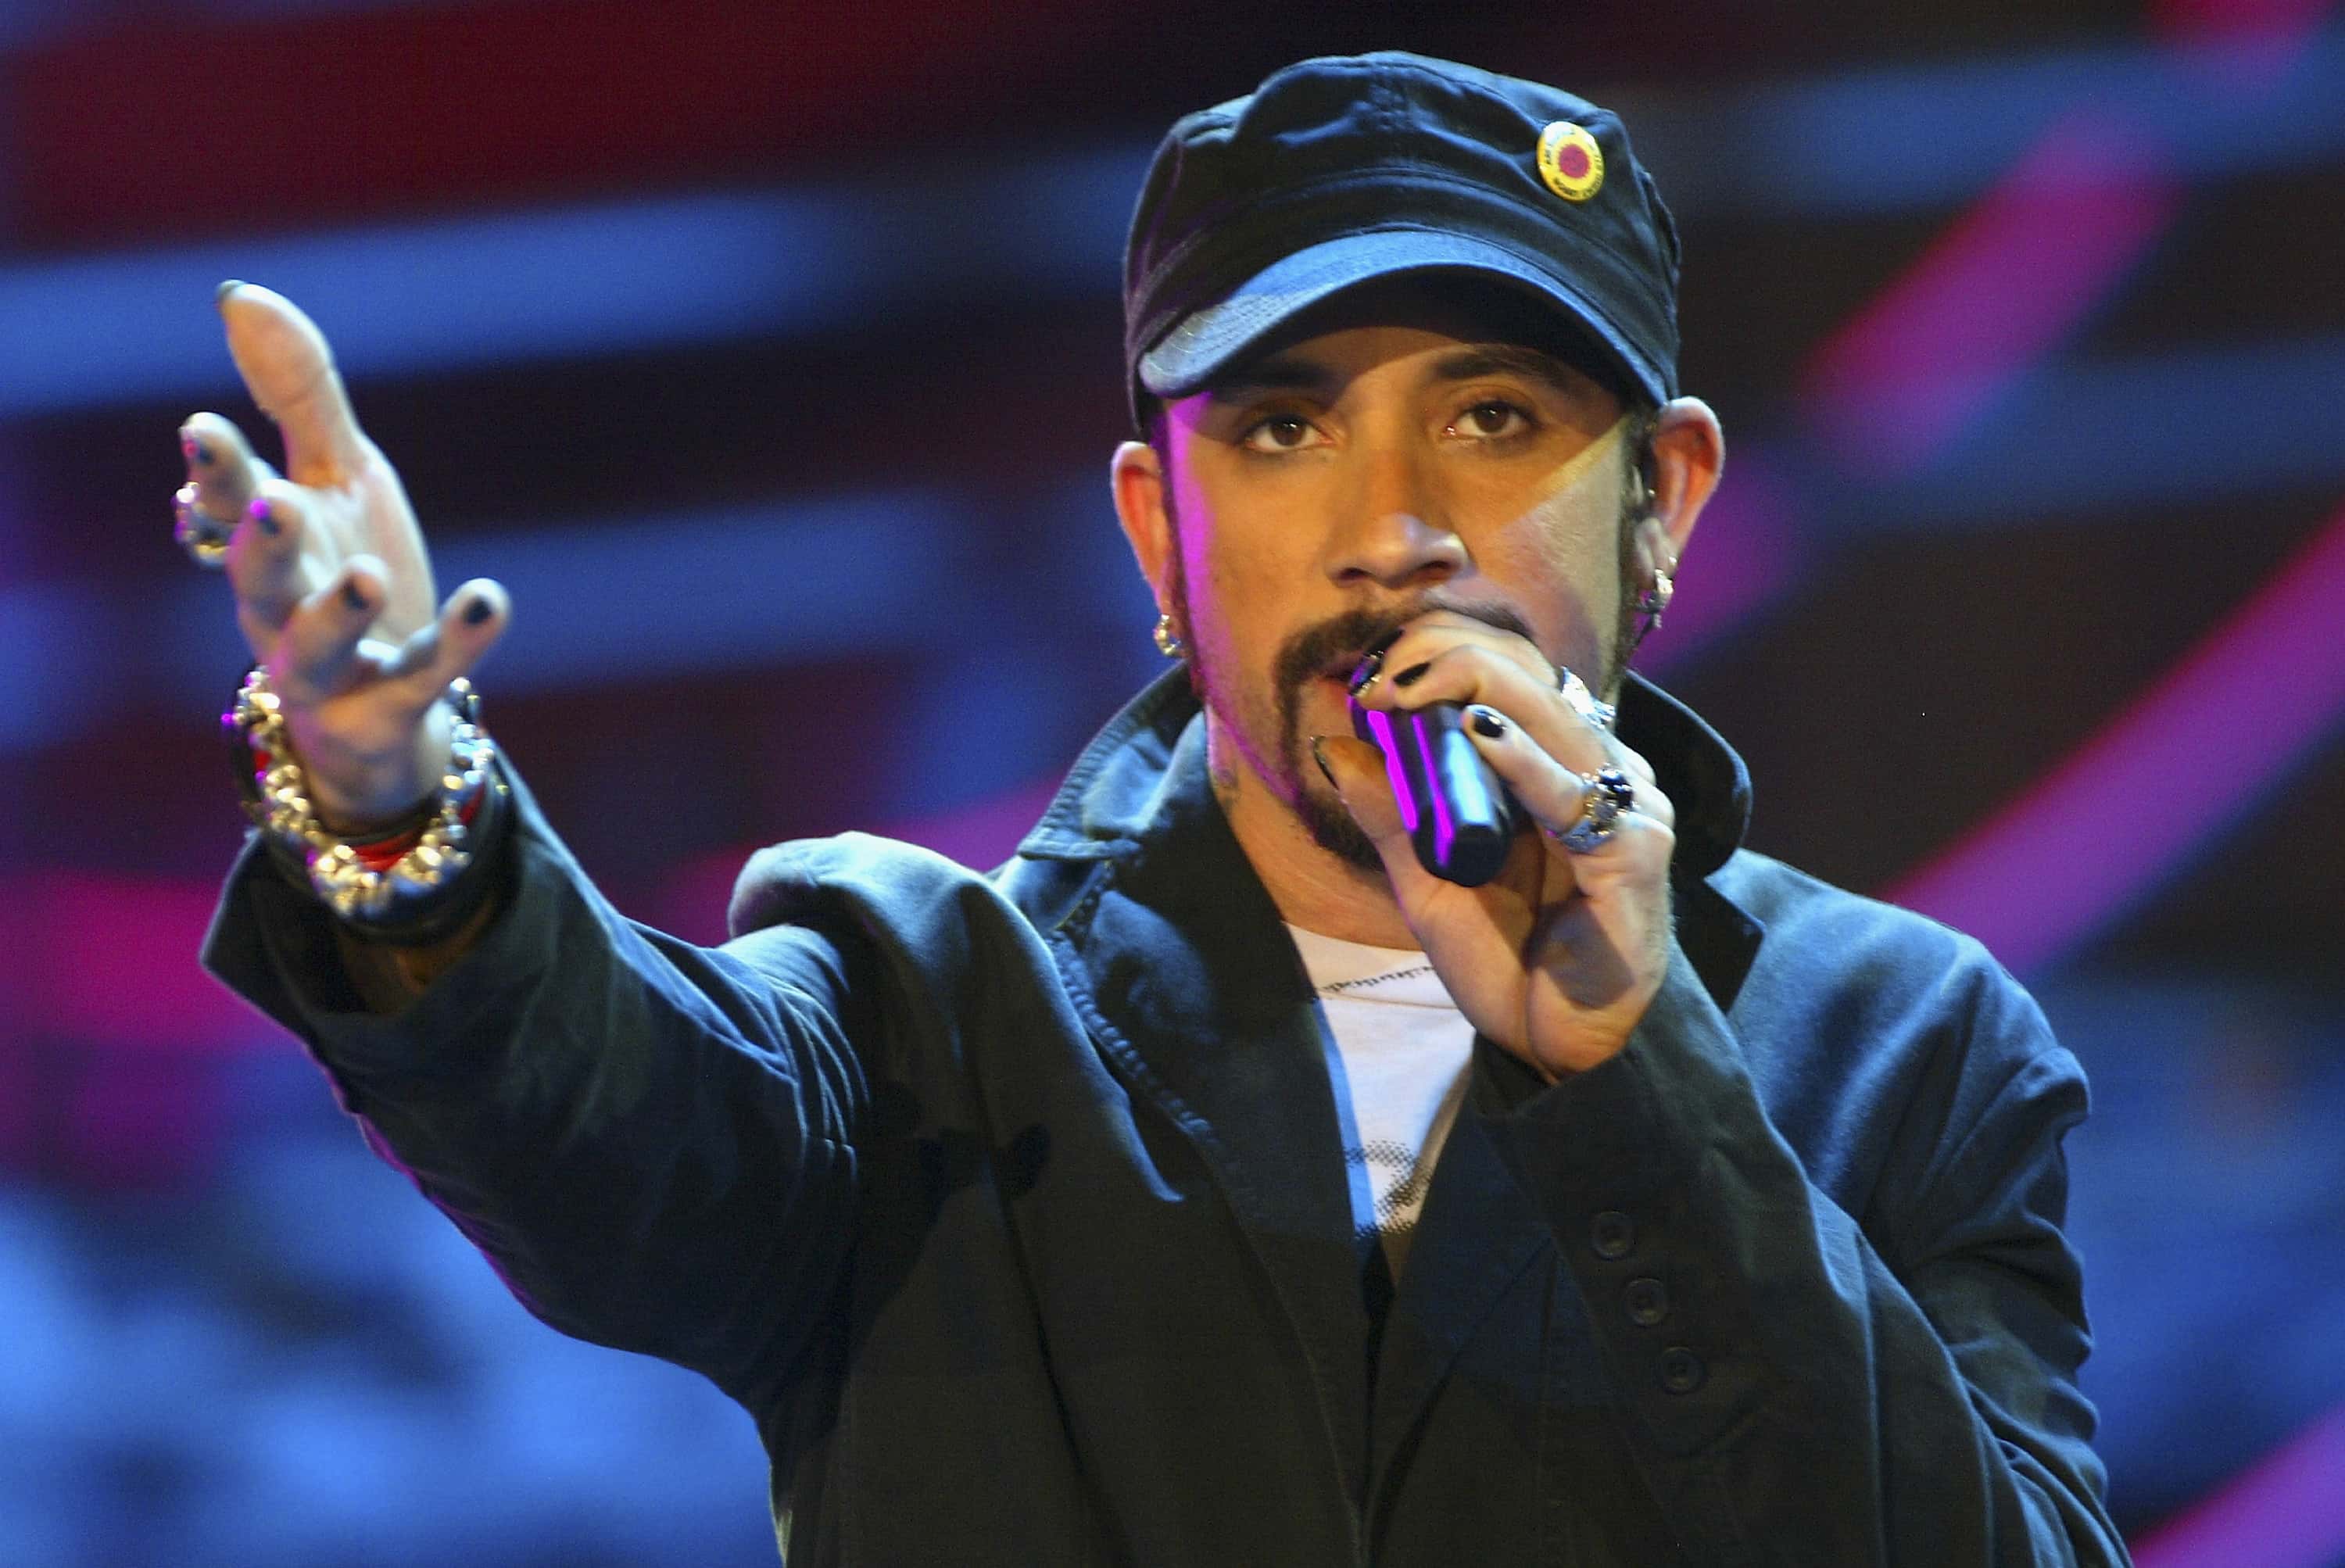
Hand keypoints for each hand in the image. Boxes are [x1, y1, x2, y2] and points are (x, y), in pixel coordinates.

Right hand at [183, 284, 508, 830]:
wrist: (384, 708)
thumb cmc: (349, 570)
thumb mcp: (335, 476)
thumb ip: (294, 394)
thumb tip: (239, 295)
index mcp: (267, 544)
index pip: (225, 503)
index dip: (215, 470)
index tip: (203, 425)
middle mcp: (282, 609)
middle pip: (257, 578)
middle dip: (258, 542)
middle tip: (270, 504)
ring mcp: (331, 670)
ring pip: (314, 649)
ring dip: (338, 613)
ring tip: (368, 578)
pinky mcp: (390, 709)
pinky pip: (424, 680)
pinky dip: (458, 643)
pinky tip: (491, 599)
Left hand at [1313, 611, 1676, 1078]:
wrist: (1555, 1045)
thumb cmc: (1506, 961)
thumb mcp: (1428, 886)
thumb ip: (1393, 817)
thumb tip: (1336, 744)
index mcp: (1551, 773)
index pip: (1507, 685)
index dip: (1442, 664)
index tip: (1371, 678)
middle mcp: (1594, 777)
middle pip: (1530, 686)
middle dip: (1453, 663)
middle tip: (1383, 673)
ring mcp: (1623, 809)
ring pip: (1553, 721)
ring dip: (1480, 690)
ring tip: (1414, 683)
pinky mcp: (1636, 852)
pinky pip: (1573, 795)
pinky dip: (1525, 761)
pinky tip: (1481, 730)